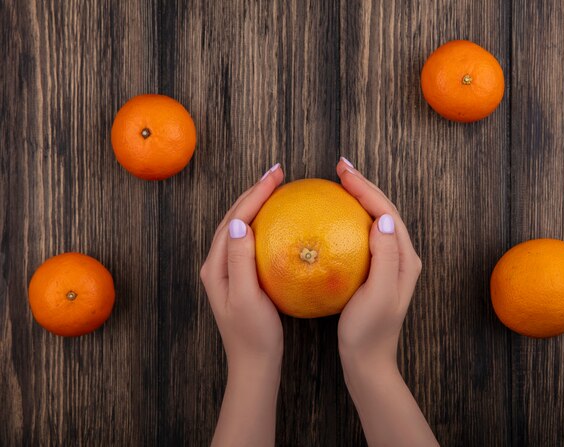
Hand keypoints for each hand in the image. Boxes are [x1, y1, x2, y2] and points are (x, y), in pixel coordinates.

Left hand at [200, 163, 283, 446]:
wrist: (254, 363)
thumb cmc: (253, 334)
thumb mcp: (246, 297)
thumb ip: (240, 260)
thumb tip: (241, 223)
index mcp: (216, 266)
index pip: (234, 219)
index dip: (253, 194)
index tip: (274, 176)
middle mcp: (218, 264)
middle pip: (235, 218)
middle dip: (254, 193)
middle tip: (278, 174)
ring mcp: (229, 271)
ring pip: (242, 227)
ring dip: (257, 205)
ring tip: (277, 190)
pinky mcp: (242, 278)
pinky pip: (251, 241)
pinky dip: (264, 224)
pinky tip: (280, 223)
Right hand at [335, 159, 421, 366]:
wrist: (367, 361)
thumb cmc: (369, 332)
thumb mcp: (378, 295)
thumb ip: (385, 257)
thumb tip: (383, 219)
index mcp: (404, 258)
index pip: (387, 212)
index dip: (366, 188)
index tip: (343, 172)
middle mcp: (400, 256)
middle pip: (383, 210)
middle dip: (363, 185)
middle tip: (340, 167)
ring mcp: (388, 263)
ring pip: (374, 219)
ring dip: (358, 198)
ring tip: (338, 183)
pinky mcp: (374, 270)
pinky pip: (361, 235)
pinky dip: (349, 219)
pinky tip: (332, 218)